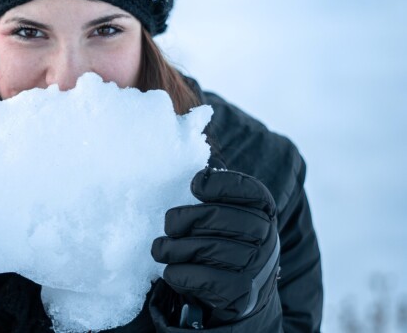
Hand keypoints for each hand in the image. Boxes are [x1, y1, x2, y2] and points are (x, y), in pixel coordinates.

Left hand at [152, 168, 279, 326]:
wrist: (240, 296)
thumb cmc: (223, 241)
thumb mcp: (225, 211)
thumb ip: (212, 183)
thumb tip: (187, 131)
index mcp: (263, 209)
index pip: (247, 189)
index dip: (219, 184)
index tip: (195, 184)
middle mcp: (267, 237)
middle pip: (219, 218)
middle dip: (184, 218)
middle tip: (168, 223)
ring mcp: (257, 267)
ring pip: (206, 248)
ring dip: (174, 249)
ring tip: (160, 248)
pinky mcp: (242, 294)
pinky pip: (203, 278)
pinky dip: (180, 273)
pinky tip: (171, 271)